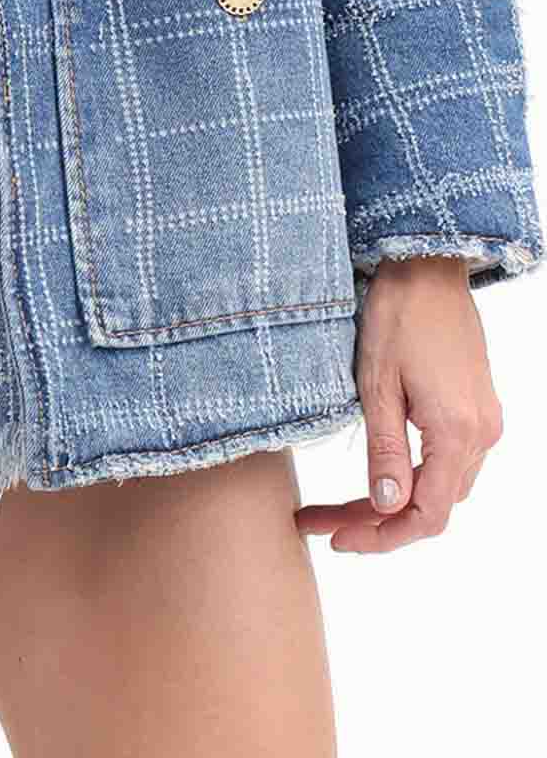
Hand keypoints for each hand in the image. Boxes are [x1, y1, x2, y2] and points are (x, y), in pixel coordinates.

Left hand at [294, 255, 503, 553]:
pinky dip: (413, 477)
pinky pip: (449, 461)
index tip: (336, 538)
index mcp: (457, 433)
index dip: (382, 536)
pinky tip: (378, 475)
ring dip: (394, 501)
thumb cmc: (398, 316)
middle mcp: (481, 434)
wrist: (427, 268)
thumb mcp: (377, 385)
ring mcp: (483, 421)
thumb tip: (387, 507)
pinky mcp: (476, 407)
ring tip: (340, 505)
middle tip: (323, 521)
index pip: (427, 515)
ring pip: (441, 486)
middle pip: (433, 505)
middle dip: (378, 522)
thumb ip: (385, 450)